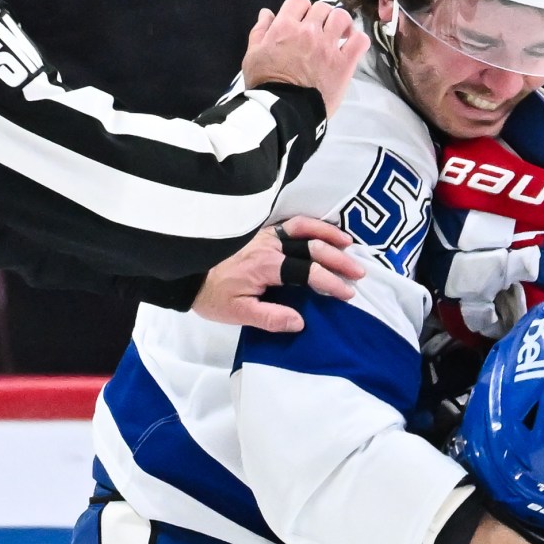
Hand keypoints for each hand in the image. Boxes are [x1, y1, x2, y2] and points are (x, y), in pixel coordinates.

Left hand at [192, 214, 367, 332]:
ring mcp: (265, 234)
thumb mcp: (236, 313)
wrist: (184, 270)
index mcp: (266, 266)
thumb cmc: (210, 294)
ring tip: (348, 243)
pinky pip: (291, 222)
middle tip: (359, 272)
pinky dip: (311, 224)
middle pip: (312, 246)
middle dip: (339, 259)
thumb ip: (269, 318)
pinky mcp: (260, 230)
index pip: (307, 272)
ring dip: (328, 234)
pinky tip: (321, 231)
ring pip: (303, 227)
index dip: (330, 283)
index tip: (347, 294)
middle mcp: (269, 245)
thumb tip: (299, 322)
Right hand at [240, 0, 367, 118]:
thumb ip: (260, 31)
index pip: (298, 1)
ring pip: (342, 18)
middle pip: (321, 8)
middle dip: (320, 17)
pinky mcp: (344, 64)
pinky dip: (358, 39)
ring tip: (338, 35)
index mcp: (284, 27)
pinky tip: (351, 45)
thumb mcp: (252, 56)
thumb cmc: (264, 85)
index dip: (301, 9)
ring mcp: (328, 47)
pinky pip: (360, 41)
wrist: (283, 112)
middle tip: (318, 32)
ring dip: (340, 23)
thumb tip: (267, 12)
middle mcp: (308, 31)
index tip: (301, 22)